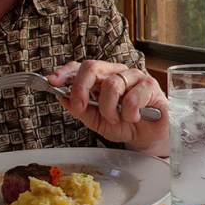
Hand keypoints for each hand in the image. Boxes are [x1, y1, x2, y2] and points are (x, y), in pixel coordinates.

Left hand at [48, 60, 168, 156]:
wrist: (147, 137)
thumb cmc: (125, 125)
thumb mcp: (97, 121)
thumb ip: (81, 110)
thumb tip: (63, 98)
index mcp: (103, 77)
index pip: (82, 67)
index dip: (66, 72)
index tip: (53, 81)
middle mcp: (118, 73)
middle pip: (93, 67)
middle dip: (81, 88)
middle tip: (80, 106)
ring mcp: (135, 77)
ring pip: (112, 86)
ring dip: (109, 110)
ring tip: (116, 119)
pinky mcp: (150, 86)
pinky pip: (131, 99)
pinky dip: (129, 114)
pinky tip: (135, 117)